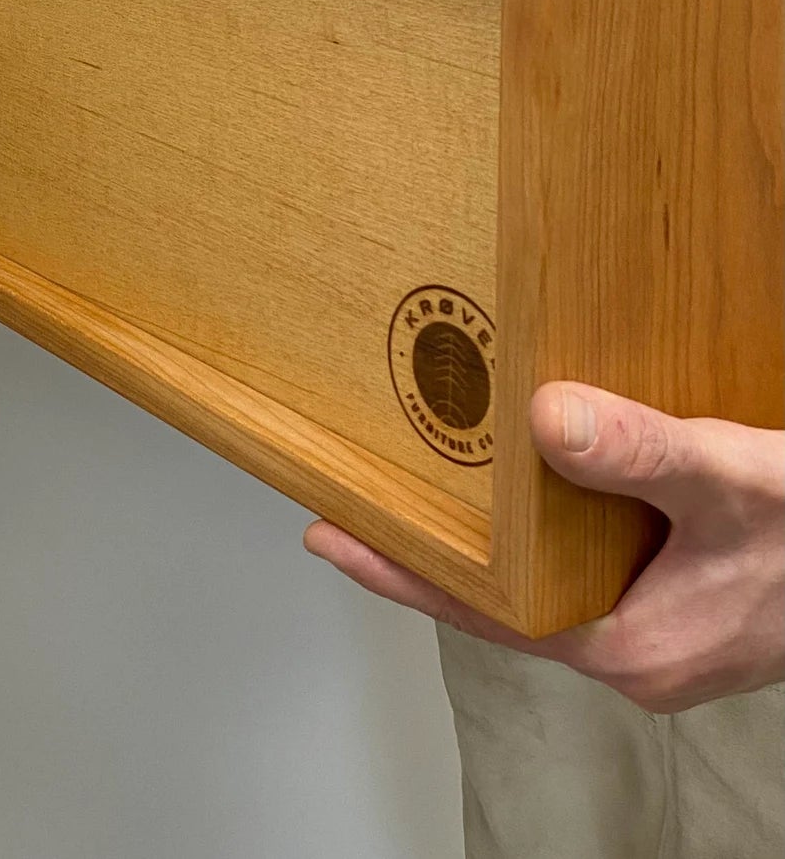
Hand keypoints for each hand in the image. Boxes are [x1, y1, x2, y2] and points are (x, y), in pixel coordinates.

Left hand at [303, 382, 784, 712]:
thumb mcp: (736, 484)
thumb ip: (645, 454)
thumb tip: (549, 418)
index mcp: (630, 644)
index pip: (481, 610)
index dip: (400, 572)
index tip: (326, 536)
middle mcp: (637, 645)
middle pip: (503, 594)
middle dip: (434, 547)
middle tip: (364, 492)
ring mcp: (662, 622)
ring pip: (548, 574)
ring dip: (495, 529)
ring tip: (430, 477)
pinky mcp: (684, 592)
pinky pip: (591, 556)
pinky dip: (551, 518)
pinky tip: (535, 474)